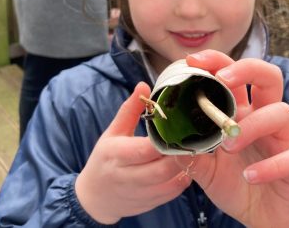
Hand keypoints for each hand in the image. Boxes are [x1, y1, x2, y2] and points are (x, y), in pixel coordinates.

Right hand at [75, 82, 190, 223]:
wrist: (94, 197)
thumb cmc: (104, 159)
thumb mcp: (113, 132)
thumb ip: (130, 109)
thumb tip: (144, 84)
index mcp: (116, 155)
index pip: (145, 149)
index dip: (166, 141)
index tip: (181, 128)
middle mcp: (126, 177)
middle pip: (162, 169)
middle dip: (180, 155)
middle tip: (194, 139)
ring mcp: (138, 193)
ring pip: (171, 184)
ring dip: (185, 168)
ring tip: (194, 151)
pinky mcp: (149, 203)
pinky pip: (173, 193)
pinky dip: (183, 180)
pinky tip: (187, 166)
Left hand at [177, 50, 288, 227]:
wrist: (261, 216)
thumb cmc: (235, 183)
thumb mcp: (205, 169)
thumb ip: (189, 153)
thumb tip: (164, 139)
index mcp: (244, 113)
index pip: (236, 76)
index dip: (217, 62)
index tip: (192, 61)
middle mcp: (266, 119)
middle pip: (270, 77)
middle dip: (247, 68)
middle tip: (223, 78)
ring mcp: (284, 139)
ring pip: (282, 113)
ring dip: (252, 126)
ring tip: (227, 145)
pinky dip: (269, 166)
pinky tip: (249, 176)